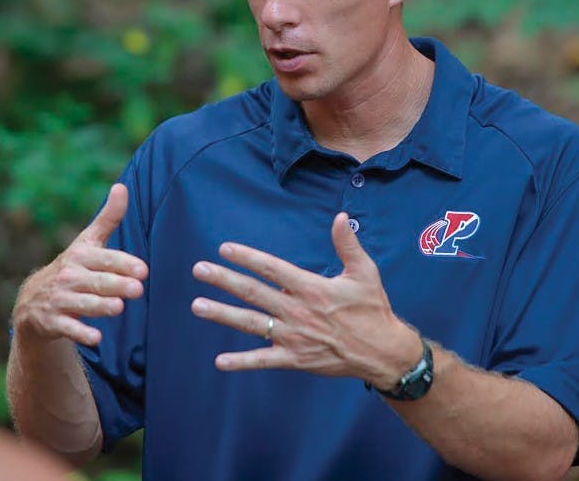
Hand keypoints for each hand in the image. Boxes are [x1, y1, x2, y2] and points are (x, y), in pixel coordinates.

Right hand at [12, 183, 147, 345]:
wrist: (33, 300)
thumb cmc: (72, 267)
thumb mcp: (87, 242)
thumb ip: (108, 218)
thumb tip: (122, 186)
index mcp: (81, 256)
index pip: (105, 259)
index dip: (123, 264)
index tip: (143, 270)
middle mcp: (69, 276)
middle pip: (97, 282)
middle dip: (117, 285)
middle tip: (138, 289)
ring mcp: (60, 299)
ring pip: (83, 304)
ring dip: (100, 306)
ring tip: (119, 307)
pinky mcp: (53, 321)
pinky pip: (68, 328)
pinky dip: (81, 333)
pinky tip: (97, 338)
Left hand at [191, 212, 419, 387]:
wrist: (382, 351)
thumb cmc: (373, 308)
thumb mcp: (365, 272)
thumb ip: (348, 244)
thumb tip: (340, 217)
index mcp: (311, 288)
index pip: (272, 268)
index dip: (247, 257)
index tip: (225, 248)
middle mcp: (297, 311)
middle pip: (253, 292)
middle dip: (224, 280)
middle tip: (199, 270)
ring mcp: (293, 336)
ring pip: (251, 324)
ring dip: (222, 314)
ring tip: (197, 305)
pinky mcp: (295, 359)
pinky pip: (263, 360)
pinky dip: (241, 361)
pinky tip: (220, 361)